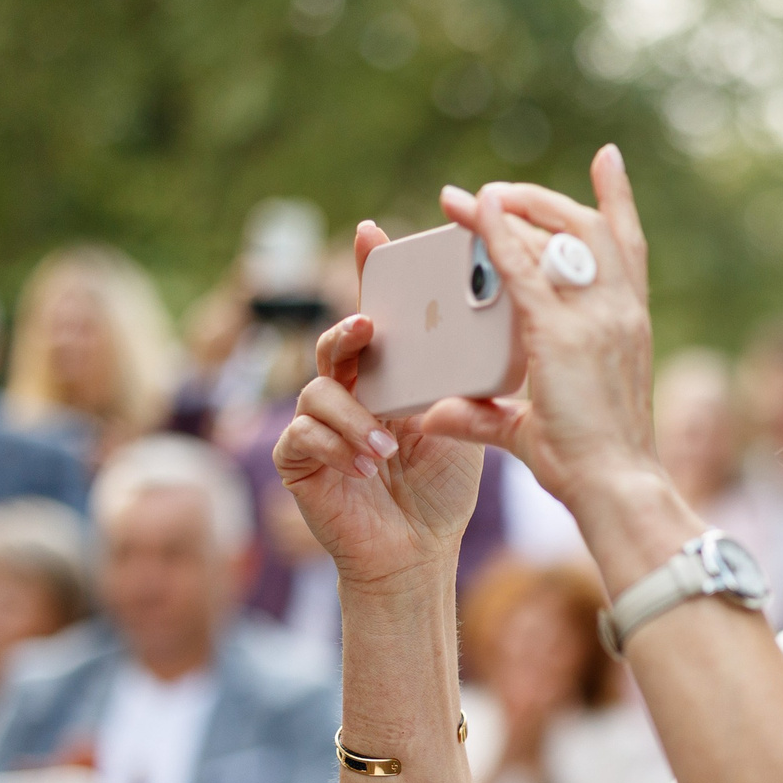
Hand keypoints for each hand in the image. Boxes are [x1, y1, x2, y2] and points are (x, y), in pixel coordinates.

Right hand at [274, 223, 483, 593]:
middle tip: (370, 327)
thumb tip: (486, 334)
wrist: (419, 550)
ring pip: (319, 391)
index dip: (366, 272)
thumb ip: (458, 384)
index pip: (374, 318)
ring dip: (355, 417)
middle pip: (336, 342)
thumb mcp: (457, 425)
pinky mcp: (295, 457)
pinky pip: (304, 435)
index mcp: (384, 376)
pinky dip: (337, 447)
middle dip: (350, 330)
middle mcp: (346, 390)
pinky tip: (364, 468)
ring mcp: (315, 422)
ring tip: (387, 447)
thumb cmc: (440, 488)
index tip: (371, 232)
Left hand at [424, 148, 695, 589]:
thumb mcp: (535, 428)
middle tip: (494, 193)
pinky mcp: (563, 332)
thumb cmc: (589, 466)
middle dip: (538, 200)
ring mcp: (596, 318)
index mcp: (629, 326)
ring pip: (556, 235)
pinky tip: (473, 211)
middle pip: (588, 226)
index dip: (617, 198)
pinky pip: (524, 267)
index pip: (628, 245)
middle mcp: (620, 311)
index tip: (606, 159)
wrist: (615, 485)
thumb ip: (487, 414)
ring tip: (469, 201)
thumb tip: (439, 415)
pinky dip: (497, 233)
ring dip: (512, 208)